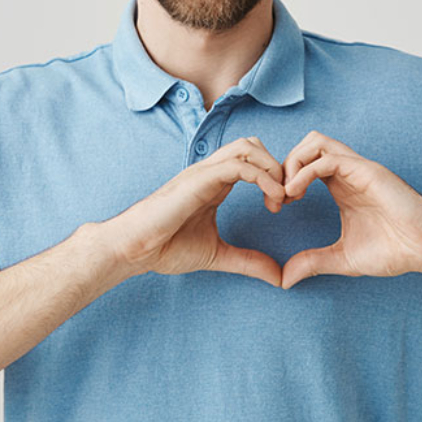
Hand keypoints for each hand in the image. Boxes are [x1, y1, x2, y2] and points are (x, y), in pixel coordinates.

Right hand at [102, 136, 291, 287]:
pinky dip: (263, 178)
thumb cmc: (165, 247)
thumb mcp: (218, 255)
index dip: (275, 177)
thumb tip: (279, 277)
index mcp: (215, 183)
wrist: (132, 248)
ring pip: (248, 147)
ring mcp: (204, 172)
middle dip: (278, 167)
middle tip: (288, 198)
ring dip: (273, 168)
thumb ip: (248, 262)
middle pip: (253, 145)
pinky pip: (239, 165)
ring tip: (282, 198)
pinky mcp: (199, 179)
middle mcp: (210, 172)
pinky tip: (273, 199)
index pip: (252, 160)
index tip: (285, 205)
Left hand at [279, 131, 421, 289]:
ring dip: (292, 162)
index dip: (282, 180)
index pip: (304, 163)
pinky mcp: (367, 172)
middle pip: (306, 144)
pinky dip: (305, 171)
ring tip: (286, 193)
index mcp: (341, 186)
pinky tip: (296, 194)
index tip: (275, 208)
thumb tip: (284, 279)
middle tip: (277, 199)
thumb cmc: (394, 251)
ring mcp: (358, 168)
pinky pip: (328, 158)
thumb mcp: (342, 259)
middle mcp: (348, 171)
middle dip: (283, 166)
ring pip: (315, 141)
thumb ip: (313, 263)